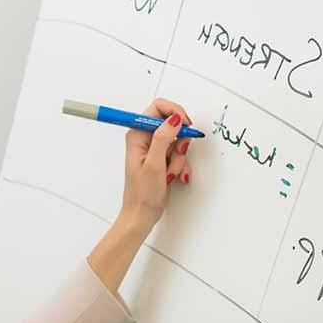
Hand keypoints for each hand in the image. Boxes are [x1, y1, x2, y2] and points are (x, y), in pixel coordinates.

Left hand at [118, 96, 194, 231]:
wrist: (141, 215)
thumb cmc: (142, 194)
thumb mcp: (154, 164)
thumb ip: (163, 138)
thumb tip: (174, 118)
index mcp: (137, 134)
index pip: (158, 107)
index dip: (175, 112)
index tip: (185, 124)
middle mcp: (144, 138)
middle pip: (172, 125)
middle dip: (179, 143)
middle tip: (175, 156)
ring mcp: (153, 149)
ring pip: (177, 141)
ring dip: (179, 158)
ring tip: (169, 173)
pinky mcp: (161, 158)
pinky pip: (178, 154)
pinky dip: (179, 165)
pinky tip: (174, 177)